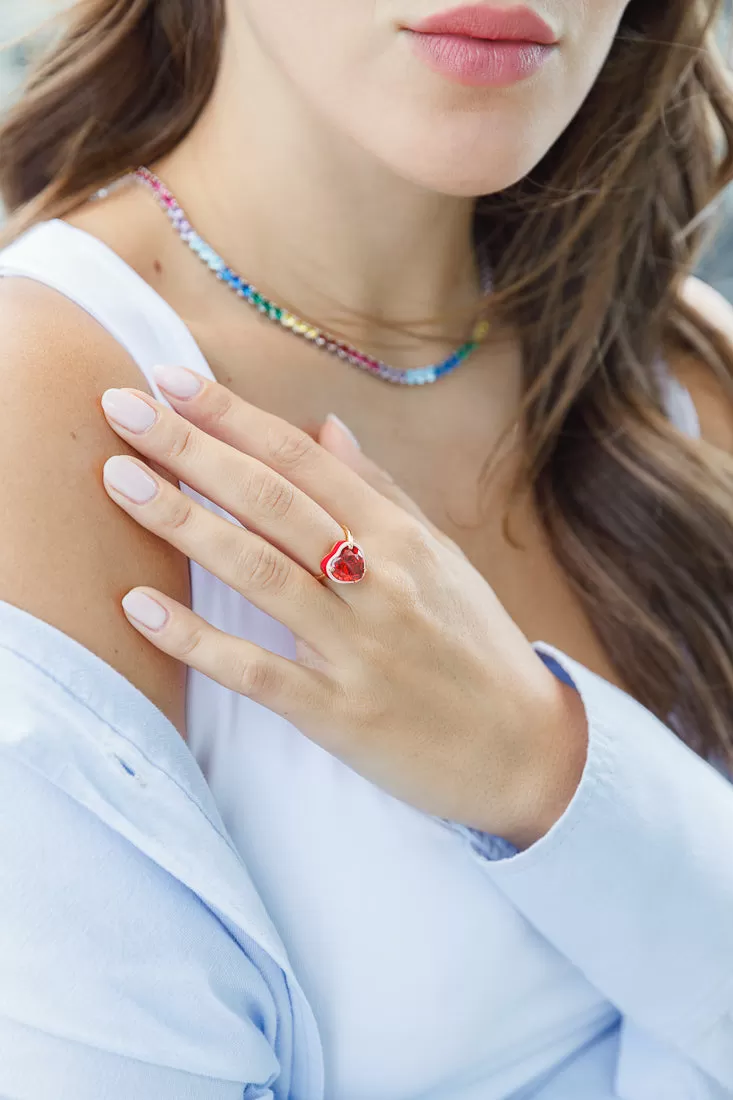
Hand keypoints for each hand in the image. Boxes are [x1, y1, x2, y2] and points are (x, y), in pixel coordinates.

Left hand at [100, 367, 586, 846]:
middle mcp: (379, 581)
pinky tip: (139, 609)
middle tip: (120, 406)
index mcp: (401, 539)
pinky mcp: (337, 714)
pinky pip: (255, 671)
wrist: (525, 753)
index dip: (234, 416)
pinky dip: (196, 640)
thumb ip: (380, 494)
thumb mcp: (442, 560)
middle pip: (272, 501)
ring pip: (258, 571)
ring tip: (118, 479)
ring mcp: (357, 648)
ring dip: (183, 521)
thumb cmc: (477, 648)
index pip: (303, 460)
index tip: (171, 379)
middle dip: (192, 449)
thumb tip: (325, 428)